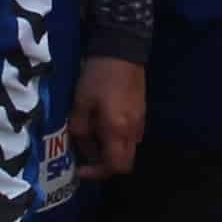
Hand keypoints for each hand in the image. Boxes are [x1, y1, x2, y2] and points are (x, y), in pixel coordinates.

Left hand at [76, 56, 145, 180]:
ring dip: (111, 151)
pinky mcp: (142, 112)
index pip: (114, 166)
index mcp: (117, 130)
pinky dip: (117, 139)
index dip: (96, 173)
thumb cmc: (98, 77)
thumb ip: (80, 130)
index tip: (80, 168)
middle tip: (86, 157)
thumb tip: (83, 148)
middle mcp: (133, 131)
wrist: (122, 49)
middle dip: (105, 165)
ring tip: (92, 139)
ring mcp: (140, 122)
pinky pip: (131, 136)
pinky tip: (104, 125)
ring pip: (128, 150)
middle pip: (125, 162)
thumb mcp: (80, 103)